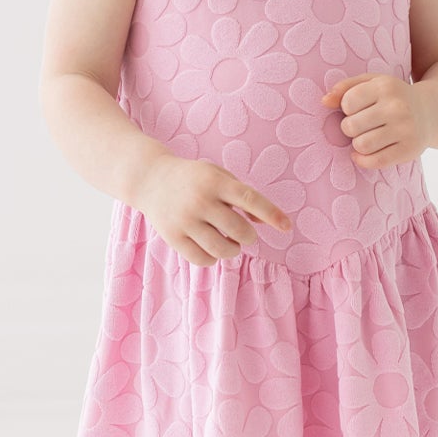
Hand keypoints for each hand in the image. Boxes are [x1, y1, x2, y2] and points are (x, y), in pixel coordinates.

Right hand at [136, 154, 292, 266]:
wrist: (150, 179)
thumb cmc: (194, 179)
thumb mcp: (218, 177)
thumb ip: (243, 197)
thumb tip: (266, 223)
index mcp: (214, 181)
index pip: (250, 199)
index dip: (272, 214)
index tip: (287, 227)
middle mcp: (200, 200)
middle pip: (239, 230)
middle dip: (248, 236)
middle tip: (244, 233)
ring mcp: (184, 220)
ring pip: (222, 249)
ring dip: (233, 250)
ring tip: (230, 243)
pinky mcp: (173, 237)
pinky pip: (203, 259)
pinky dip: (213, 258)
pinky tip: (211, 248)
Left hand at [321, 72, 431, 168]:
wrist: (431, 113)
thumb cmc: (393, 97)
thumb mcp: (372, 83)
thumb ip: (346, 88)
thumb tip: (324, 101)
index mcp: (386, 87)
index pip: (347, 102)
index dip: (346, 108)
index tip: (356, 108)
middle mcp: (397, 107)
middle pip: (350, 126)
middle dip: (350, 127)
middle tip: (360, 125)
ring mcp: (405, 130)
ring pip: (361, 145)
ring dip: (357, 144)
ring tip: (365, 137)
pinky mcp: (409, 150)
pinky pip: (375, 161)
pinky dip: (363, 160)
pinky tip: (364, 153)